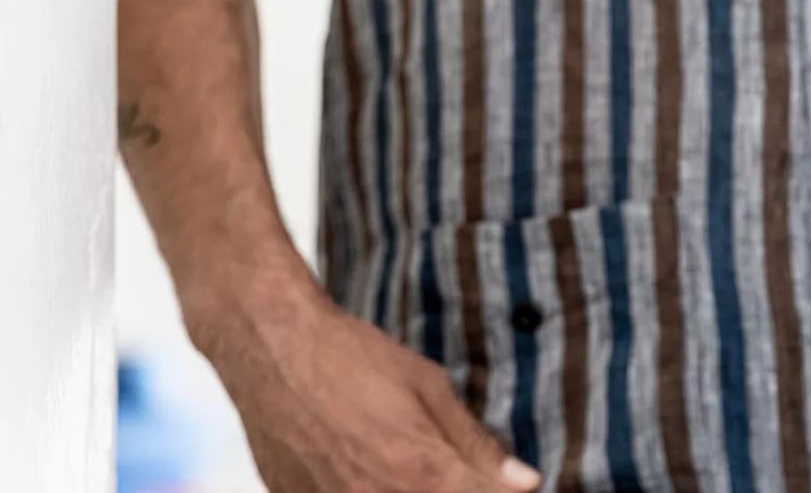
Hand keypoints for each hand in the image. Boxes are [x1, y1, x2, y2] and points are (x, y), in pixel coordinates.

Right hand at [192, 277, 540, 491]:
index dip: (501, 490)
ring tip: (397, 456)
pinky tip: (365, 464)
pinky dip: (369, 489)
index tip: (506, 481)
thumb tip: (526, 482)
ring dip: (413, 487)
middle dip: (459, 488)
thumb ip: (477, 445)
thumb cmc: (349, 359)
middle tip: (449, 465)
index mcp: (424, 475)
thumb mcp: (429, 387)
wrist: (269, 349)